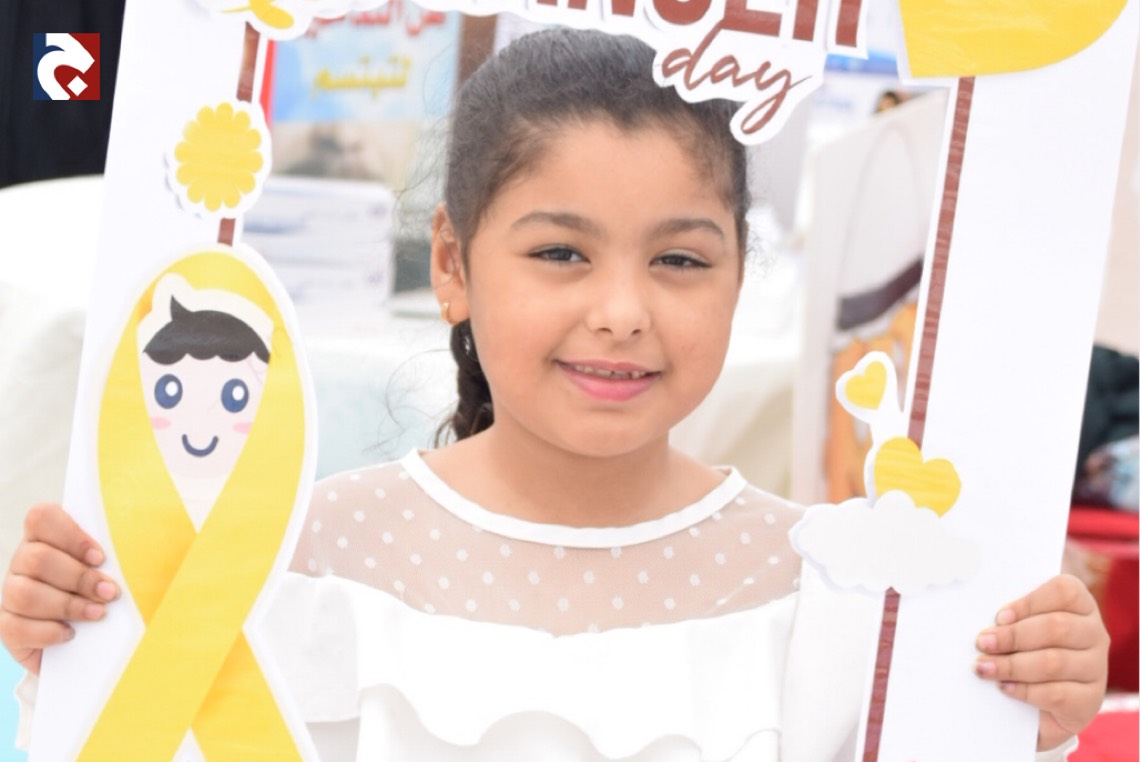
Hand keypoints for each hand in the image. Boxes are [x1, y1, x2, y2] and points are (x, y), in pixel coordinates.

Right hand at [0, 504, 119, 674]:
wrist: (88, 642)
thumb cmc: (106, 593)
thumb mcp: (119, 568)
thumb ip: (124, 553)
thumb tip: (160, 541)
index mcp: (47, 538)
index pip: (42, 517)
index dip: (70, 535)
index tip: (100, 557)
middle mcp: (24, 563)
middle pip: (36, 558)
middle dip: (79, 577)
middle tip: (109, 592)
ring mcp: (12, 593)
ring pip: (24, 593)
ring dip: (67, 605)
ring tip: (98, 613)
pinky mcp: (8, 626)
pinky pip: (16, 626)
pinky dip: (47, 631)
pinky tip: (70, 633)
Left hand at [974, 574, 1108, 750]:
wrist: (1037, 703)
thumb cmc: (1023, 650)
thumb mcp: (1019, 626)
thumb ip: (1009, 616)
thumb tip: (979, 614)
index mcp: (1080, 605)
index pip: (1063, 592)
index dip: (1029, 603)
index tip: (999, 617)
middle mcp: (1094, 634)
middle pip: (1057, 627)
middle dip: (1013, 636)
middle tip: (982, 643)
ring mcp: (1096, 669)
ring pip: (1054, 663)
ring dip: (1012, 665)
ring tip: (983, 667)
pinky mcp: (1089, 701)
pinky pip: (1056, 694)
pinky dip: (1025, 690)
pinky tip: (1004, 687)